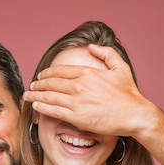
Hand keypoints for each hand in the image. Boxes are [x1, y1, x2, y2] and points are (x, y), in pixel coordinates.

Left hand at [23, 44, 158, 137]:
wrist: (135, 114)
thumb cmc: (129, 94)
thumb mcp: (120, 67)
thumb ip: (106, 53)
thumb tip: (91, 47)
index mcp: (88, 73)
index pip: (59, 71)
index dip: (47, 74)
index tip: (41, 77)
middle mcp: (80, 85)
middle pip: (51, 83)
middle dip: (38, 85)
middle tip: (31, 87)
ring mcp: (77, 102)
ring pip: (49, 97)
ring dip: (35, 96)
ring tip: (28, 96)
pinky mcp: (77, 117)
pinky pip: (53, 111)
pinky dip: (42, 108)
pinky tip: (35, 107)